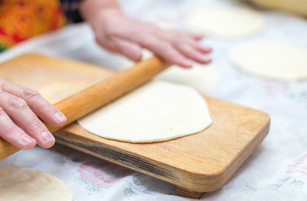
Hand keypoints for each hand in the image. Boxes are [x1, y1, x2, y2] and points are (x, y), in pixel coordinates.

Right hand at [0, 56, 66, 148]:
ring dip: (12, 130)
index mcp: (0, 86)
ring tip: (28, 144)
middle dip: (34, 124)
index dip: (46, 108)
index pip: (28, 95)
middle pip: (16, 106)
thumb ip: (8, 98)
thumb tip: (32, 116)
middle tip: (48, 141)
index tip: (61, 121)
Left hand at [81, 6, 210, 67]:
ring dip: (194, 45)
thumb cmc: (108, 33)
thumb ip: (125, 48)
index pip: (162, 48)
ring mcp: (157, 30)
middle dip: (193, 52)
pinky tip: (200, 38)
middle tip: (208, 60)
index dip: (176, 57)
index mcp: (143, 36)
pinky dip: (189, 36)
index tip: (189, 65)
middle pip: (176, 43)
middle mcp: (153, 32)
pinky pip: (176, 33)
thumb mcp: (111, 42)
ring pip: (179, 38)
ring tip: (209, 51)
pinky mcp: (158, 31)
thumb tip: (137, 56)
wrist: (108, 18)